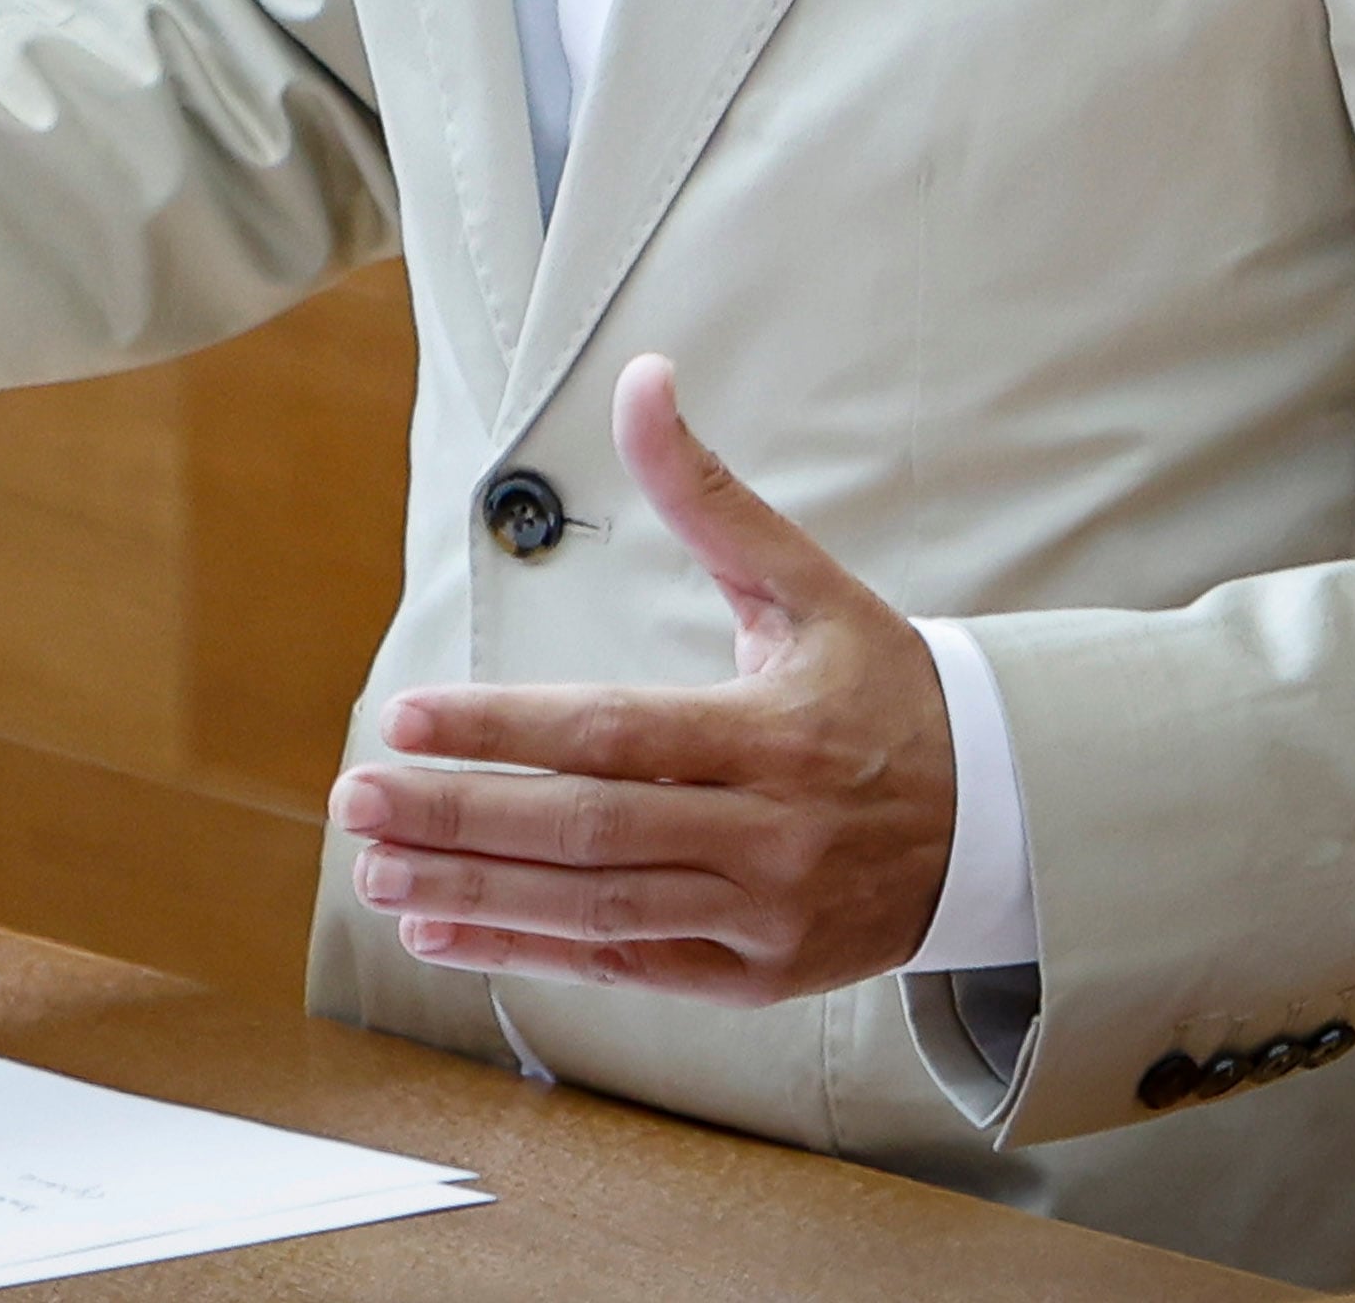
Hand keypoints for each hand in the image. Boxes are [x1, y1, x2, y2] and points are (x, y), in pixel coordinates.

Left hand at [330, 355, 956, 1005]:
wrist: (999, 819)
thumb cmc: (882, 688)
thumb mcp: (807, 584)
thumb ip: (707, 493)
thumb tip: (641, 377)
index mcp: (773, 731)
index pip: (612, 732)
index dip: (502, 728)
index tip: (402, 718)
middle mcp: (766, 833)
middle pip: (588, 827)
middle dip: (460, 816)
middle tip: (355, 798)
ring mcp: (762, 915)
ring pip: (596, 907)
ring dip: (475, 893)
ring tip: (373, 869)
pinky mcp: (754, 977)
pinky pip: (624, 967)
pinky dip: (528, 954)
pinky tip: (438, 932)